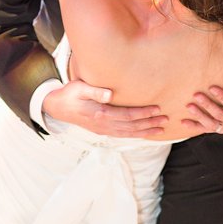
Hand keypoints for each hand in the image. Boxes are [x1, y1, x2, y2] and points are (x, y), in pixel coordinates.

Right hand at [43, 79, 168, 137]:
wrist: (57, 108)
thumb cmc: (69, 94)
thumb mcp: (79, 88)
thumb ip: (95, 91)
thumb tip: (110, 94)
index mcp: (100, 114)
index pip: (127, 115)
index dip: (143, 113)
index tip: (157, 109)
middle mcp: (104, 125)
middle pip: (132, 127)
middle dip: (150, 124)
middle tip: (166, 121)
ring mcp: (103, 130)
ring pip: (129, 133)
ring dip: (145, 132)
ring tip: (160, 130)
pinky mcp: (102, 131)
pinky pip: (122, 135)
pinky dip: (135, 135)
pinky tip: (144, 133)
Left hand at [182, 77, 222, 133]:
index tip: (212, 87)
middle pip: (220, 115)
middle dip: (208, 105)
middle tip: (196, 95)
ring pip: (211, 124)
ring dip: (199, 116)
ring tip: (188, 106)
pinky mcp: (219, 128)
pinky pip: (205, 129)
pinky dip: (194, 127)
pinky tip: (183, 122)